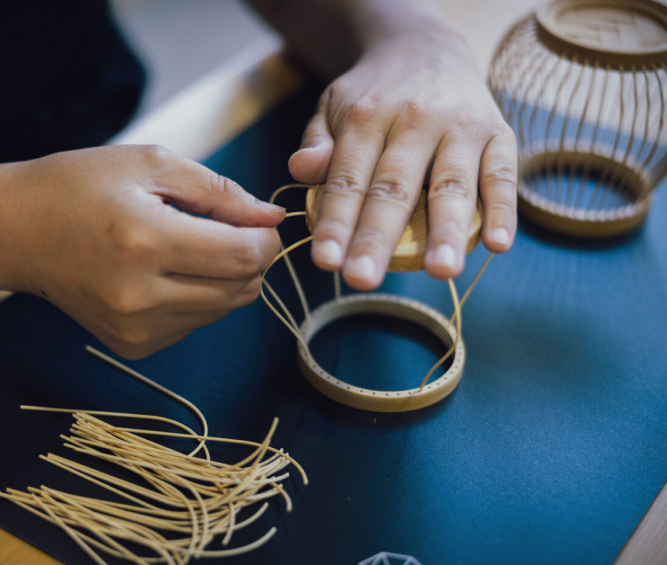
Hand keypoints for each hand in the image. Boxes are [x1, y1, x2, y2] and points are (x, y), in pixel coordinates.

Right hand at [0, 145, 284, 358]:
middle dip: (250, 258)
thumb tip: (273, 216)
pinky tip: (165, 271)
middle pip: (241, 289)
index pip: (242, 257)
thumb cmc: (78, 187)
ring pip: (223, 309)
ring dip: (224, 278)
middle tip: (226, 228)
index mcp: (145, 242)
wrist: (16, 231)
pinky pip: (195, 323)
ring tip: (186, 245)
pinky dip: (197, 297)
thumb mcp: (150, 164)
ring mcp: (135, 328)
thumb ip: (219, 191)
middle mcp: (141, 296)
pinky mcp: (132, 346)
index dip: (264, 238)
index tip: (256, 220)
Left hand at [288, 27, 516, 288]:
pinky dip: (502, 210)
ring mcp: (460, 126)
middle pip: (395, 188)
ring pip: (451, 185)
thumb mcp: (332, 106)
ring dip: (446, 231)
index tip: (325, 262)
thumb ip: (317, 142)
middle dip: (377, 237)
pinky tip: (497, 246)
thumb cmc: (372, 94)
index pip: (348, 179)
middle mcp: (415, 120)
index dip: (335, 222)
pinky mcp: (498, 132)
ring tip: (440, 272)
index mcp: (368, 116)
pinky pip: (502, 175)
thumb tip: (301, 169)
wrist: (425, 46)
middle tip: (363, 278)